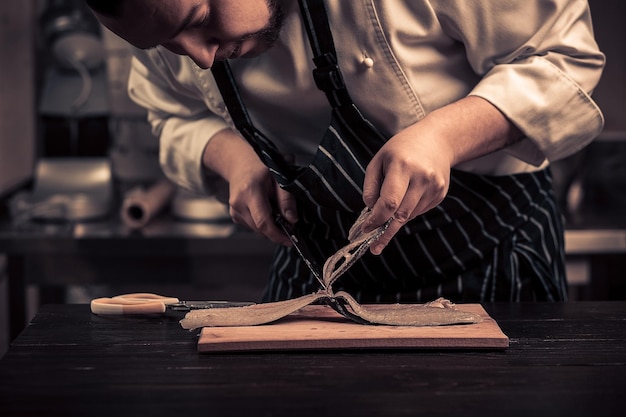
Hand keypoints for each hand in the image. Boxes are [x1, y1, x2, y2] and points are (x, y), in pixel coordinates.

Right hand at [203, 129, 297, 244]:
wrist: (239, 164)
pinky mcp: (234, 215)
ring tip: (278, 213)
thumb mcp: (279, 177)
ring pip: (256, 230)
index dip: (277, 235)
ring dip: (270, 227)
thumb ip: (286, 198)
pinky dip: (262, 223)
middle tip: (290, 228)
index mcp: (250, 191)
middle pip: (260, 229)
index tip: (290, 240)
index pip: (263, 221)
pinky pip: (252, 226)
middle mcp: (238, 203)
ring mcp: (234, 210)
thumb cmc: (260, 168)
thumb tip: (292, 219)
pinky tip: (267, 211)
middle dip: (277, 232)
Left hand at [361, 96, 523, 254]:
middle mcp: (421, 178)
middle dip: (385, 232)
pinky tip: (406, 198)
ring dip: (395, 220)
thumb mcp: (379, 160)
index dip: (376, 220)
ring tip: (386, 216)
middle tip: (374, 247)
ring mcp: (434, 187)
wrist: (437, 140)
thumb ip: (371, 186)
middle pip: (400, 214)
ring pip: (409, 216)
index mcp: (403, 166)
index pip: (389, 202)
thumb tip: (370, 211)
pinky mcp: (440, 194)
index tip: (366, 230)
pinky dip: (407, 211)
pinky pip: (418, 211)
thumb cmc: (401, 149)